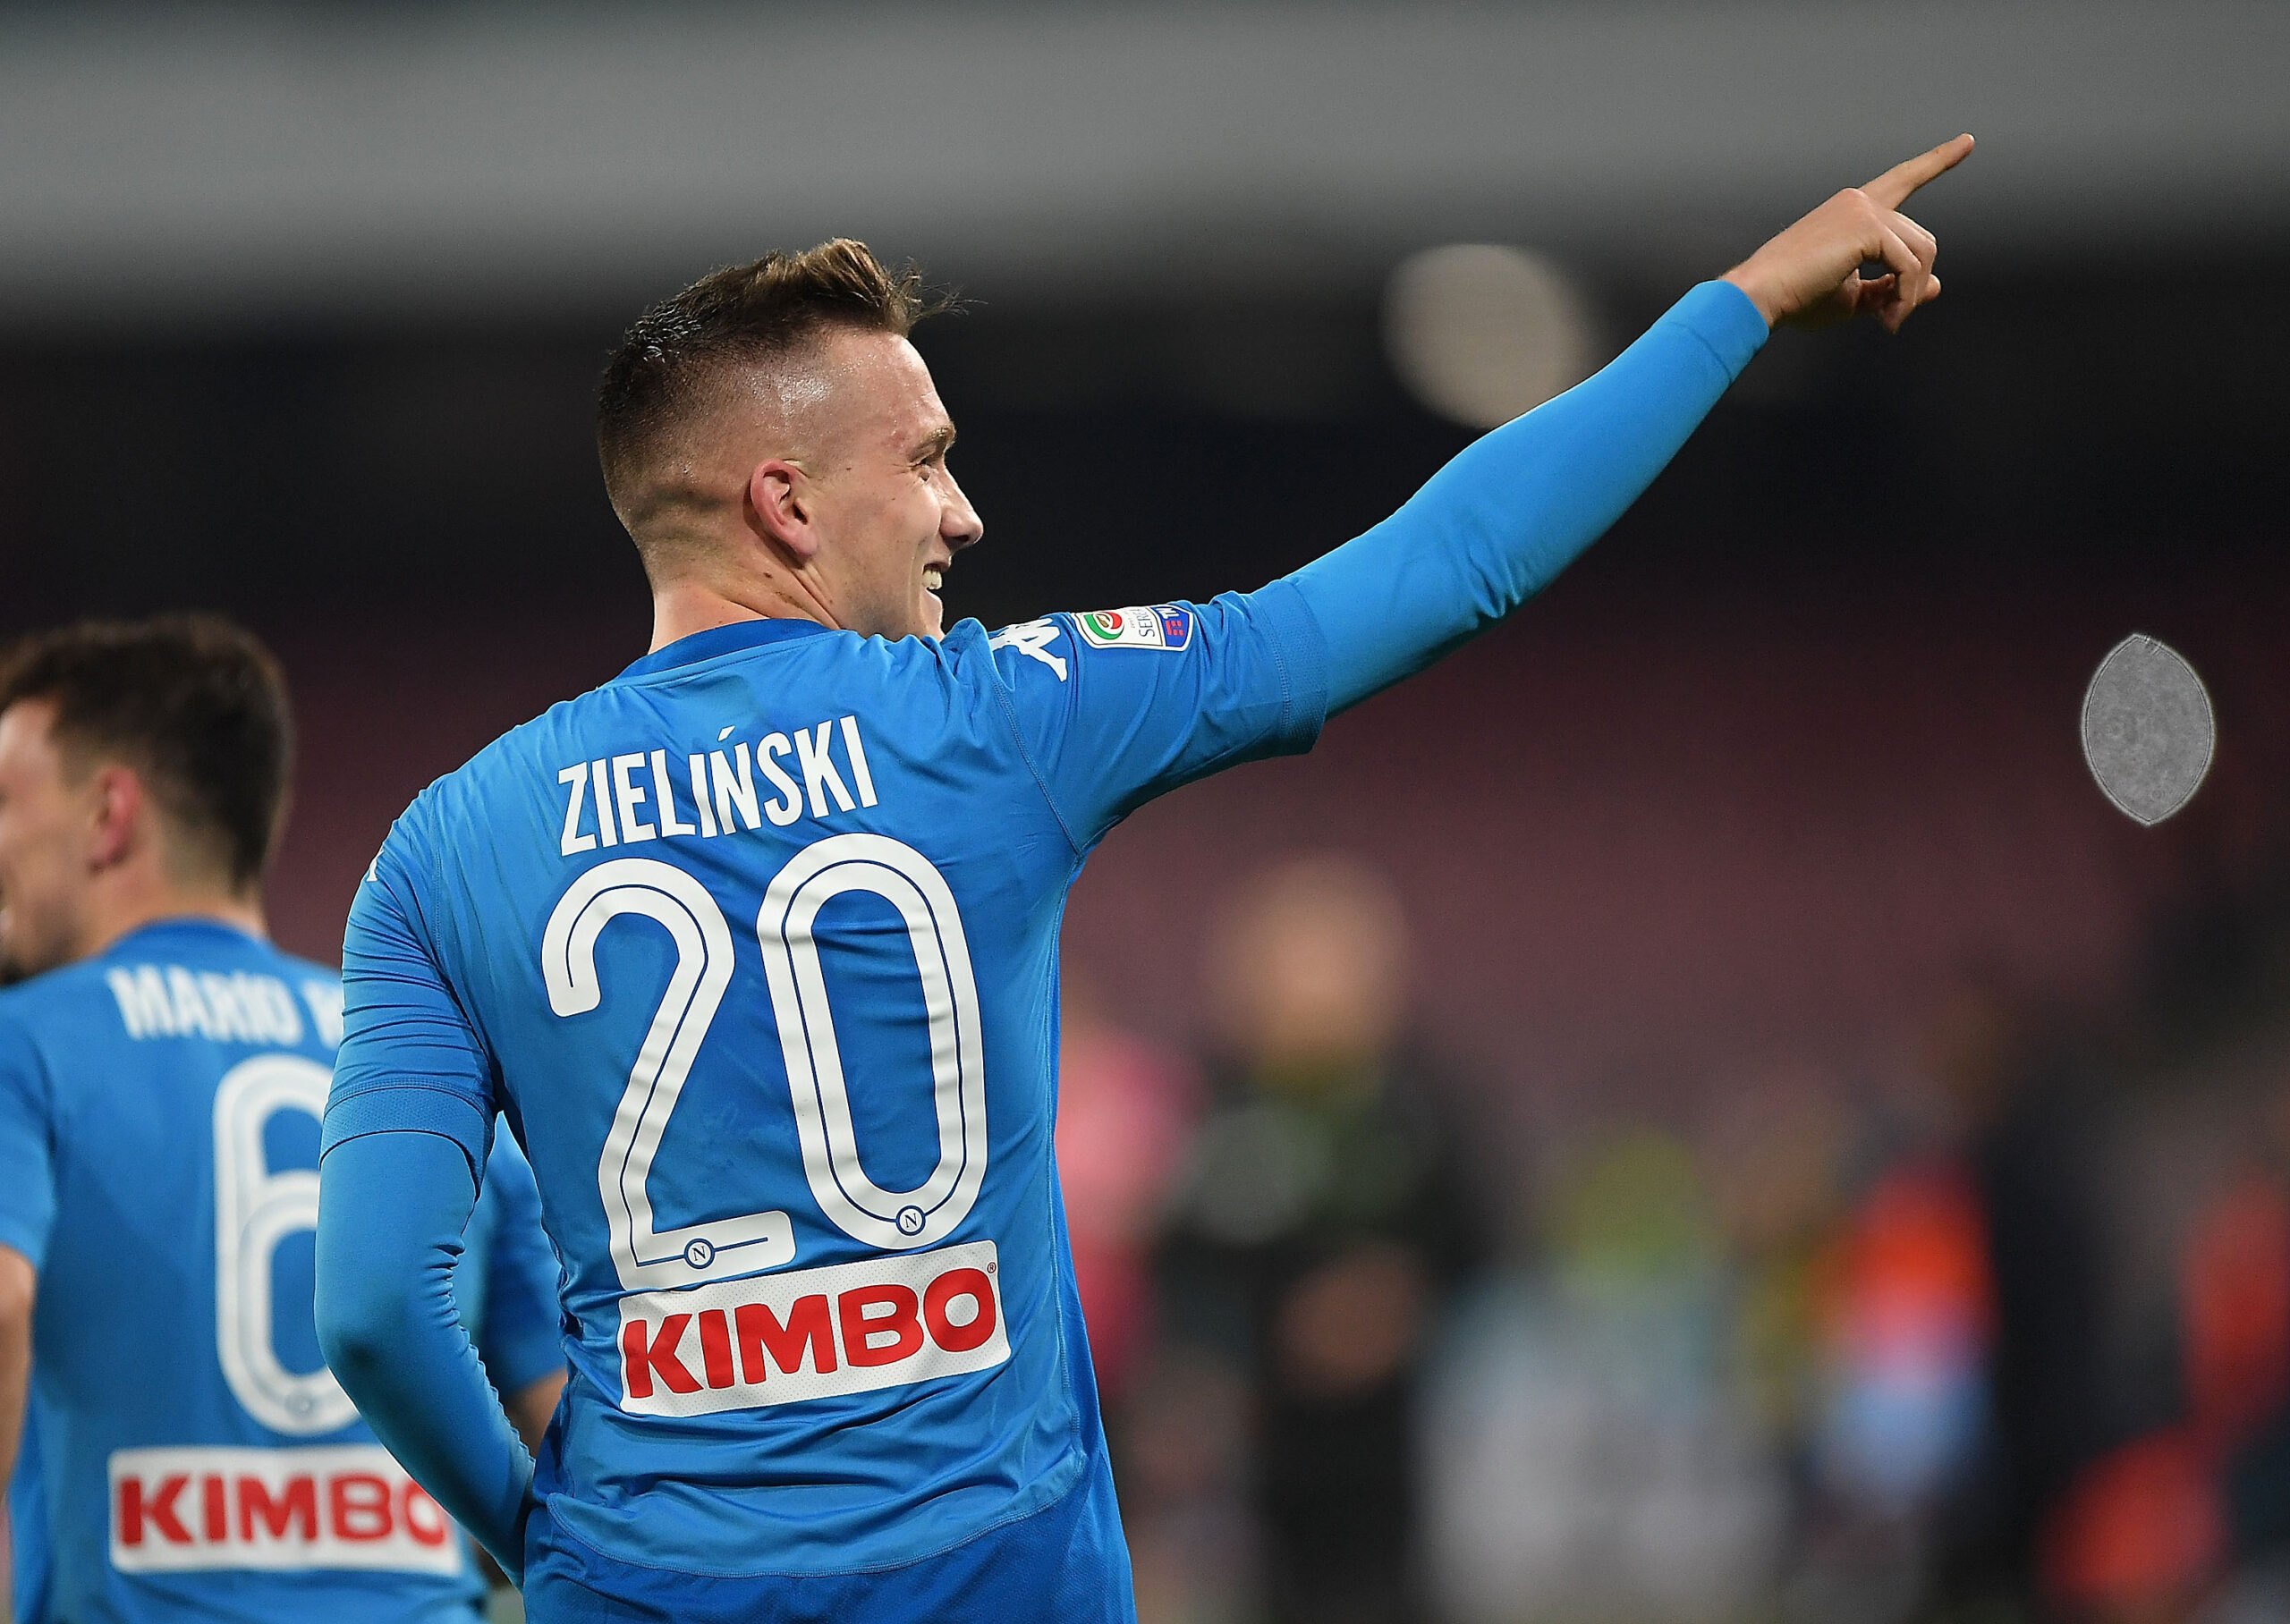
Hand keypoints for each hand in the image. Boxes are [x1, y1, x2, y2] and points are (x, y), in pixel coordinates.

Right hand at [1723, 134, 1973, 333]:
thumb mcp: (1852, 296)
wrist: (1759, 296)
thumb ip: (1891, 288)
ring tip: (1887, 322)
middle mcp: (1859, 201)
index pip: (1903, 180)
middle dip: (1915, 284)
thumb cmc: (1795, 298)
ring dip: (1910, 295)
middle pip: (1921, 240)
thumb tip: (1935, 286)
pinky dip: (1904, 297)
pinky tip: (1886, 319)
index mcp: (1852, 210)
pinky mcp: (1866, 227)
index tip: (1967, 142)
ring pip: (1921, 253)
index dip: (1937, 161)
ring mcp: (1862, 210)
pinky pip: (1908, 266)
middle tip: (1891, 321)